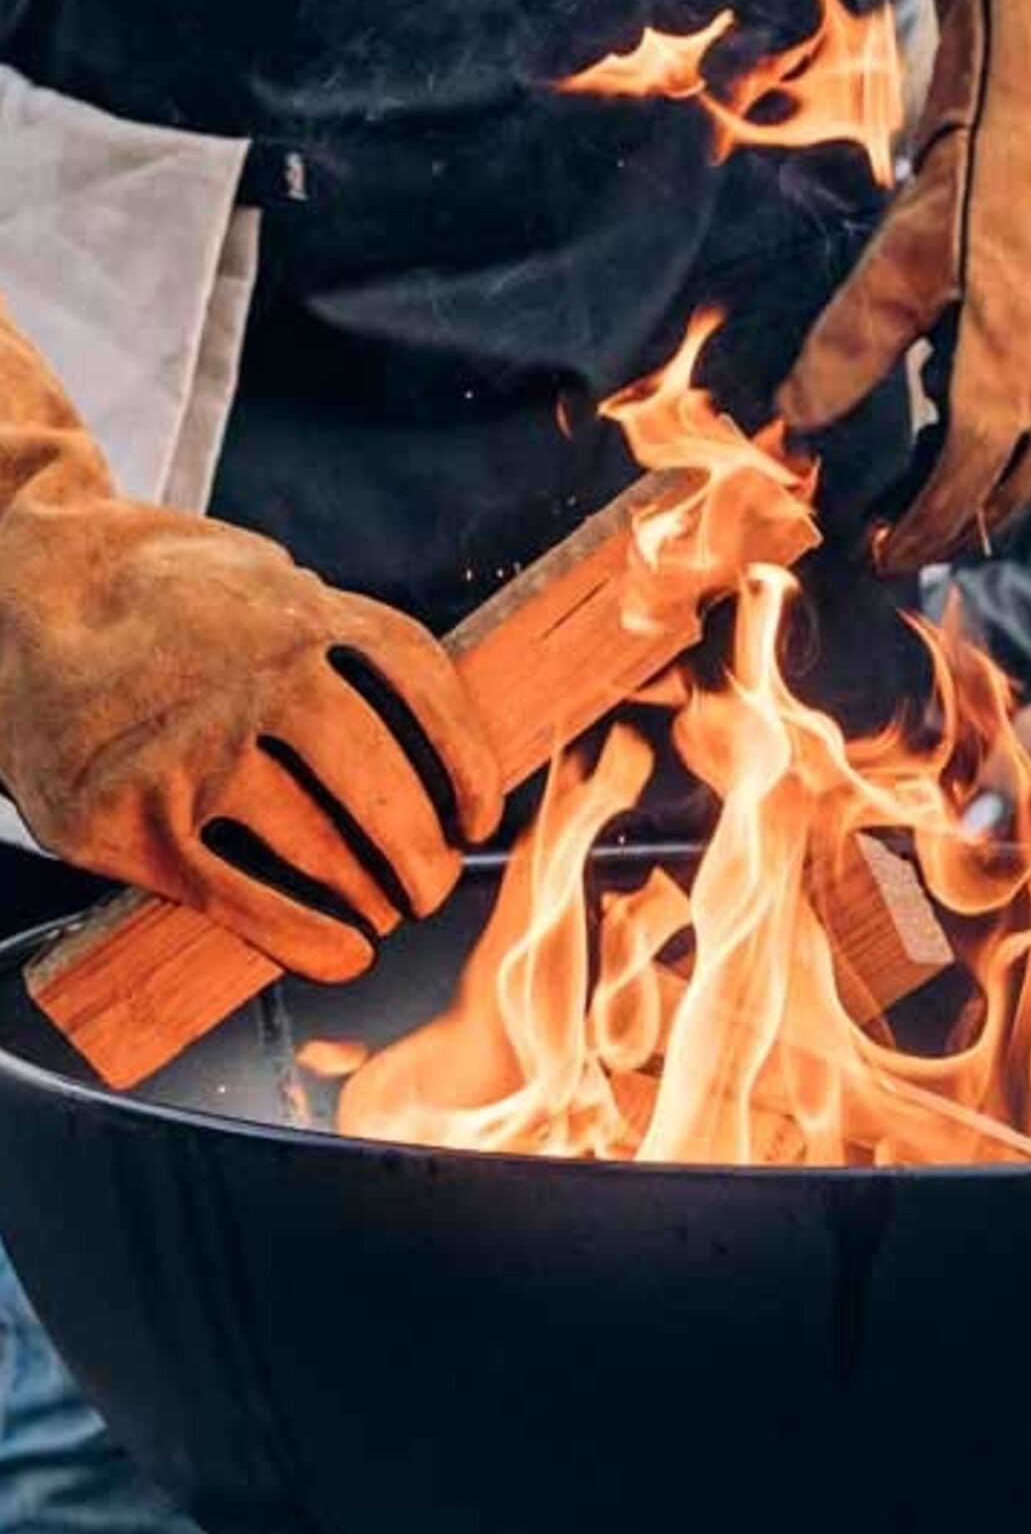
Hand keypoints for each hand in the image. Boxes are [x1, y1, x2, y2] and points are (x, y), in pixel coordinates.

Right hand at [0, 308, 500, 979]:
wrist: (10, 587)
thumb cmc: (154, 597)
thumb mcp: (256, 578)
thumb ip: (334, 634)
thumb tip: (432, 728)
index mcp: (299, 614)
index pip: (424, 695)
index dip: (468, 767)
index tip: (480, 817)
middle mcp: (253, 676)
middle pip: (382, 788)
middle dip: (424, 856)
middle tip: (431, 886)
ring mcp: (189, 750)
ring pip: (322, 850)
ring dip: (373, 899)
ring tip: (384, 914)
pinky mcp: (131, 820)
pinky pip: (245, 902)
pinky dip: (309, 940)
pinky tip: (342, 955)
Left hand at [779, 0, 1030, 571]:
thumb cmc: (974, 186)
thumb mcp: (893, 270)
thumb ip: (845, 355)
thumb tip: (789, 423)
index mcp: (1005, 396)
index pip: (955, 502)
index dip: (914, 536)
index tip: (880, 554)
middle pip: (1011, 498)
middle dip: (959, 524)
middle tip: (912, 533)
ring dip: (1006, 484)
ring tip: (960, 482)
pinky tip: (1014, 413)